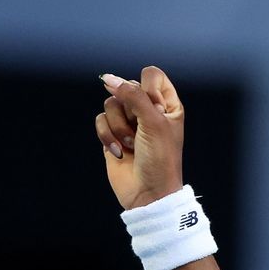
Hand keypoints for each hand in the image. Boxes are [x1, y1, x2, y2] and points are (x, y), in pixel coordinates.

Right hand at [96, 66, 186, 209]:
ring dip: (119, 127)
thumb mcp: (153, 122)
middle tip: (140, 131)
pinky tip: (119, 152)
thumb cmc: (160, 160)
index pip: (151, 76)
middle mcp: (148, 110)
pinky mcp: (112, 135)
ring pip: (111, 104)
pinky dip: (107, 136)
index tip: (153, 108)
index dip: (147, 88)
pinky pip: (101, 120)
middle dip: (130, 111)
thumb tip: (108, 78)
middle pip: (126, 88)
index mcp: (167, 105)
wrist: (148, 194)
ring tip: (131, 145)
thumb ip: (132, 95)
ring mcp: (129, 123)